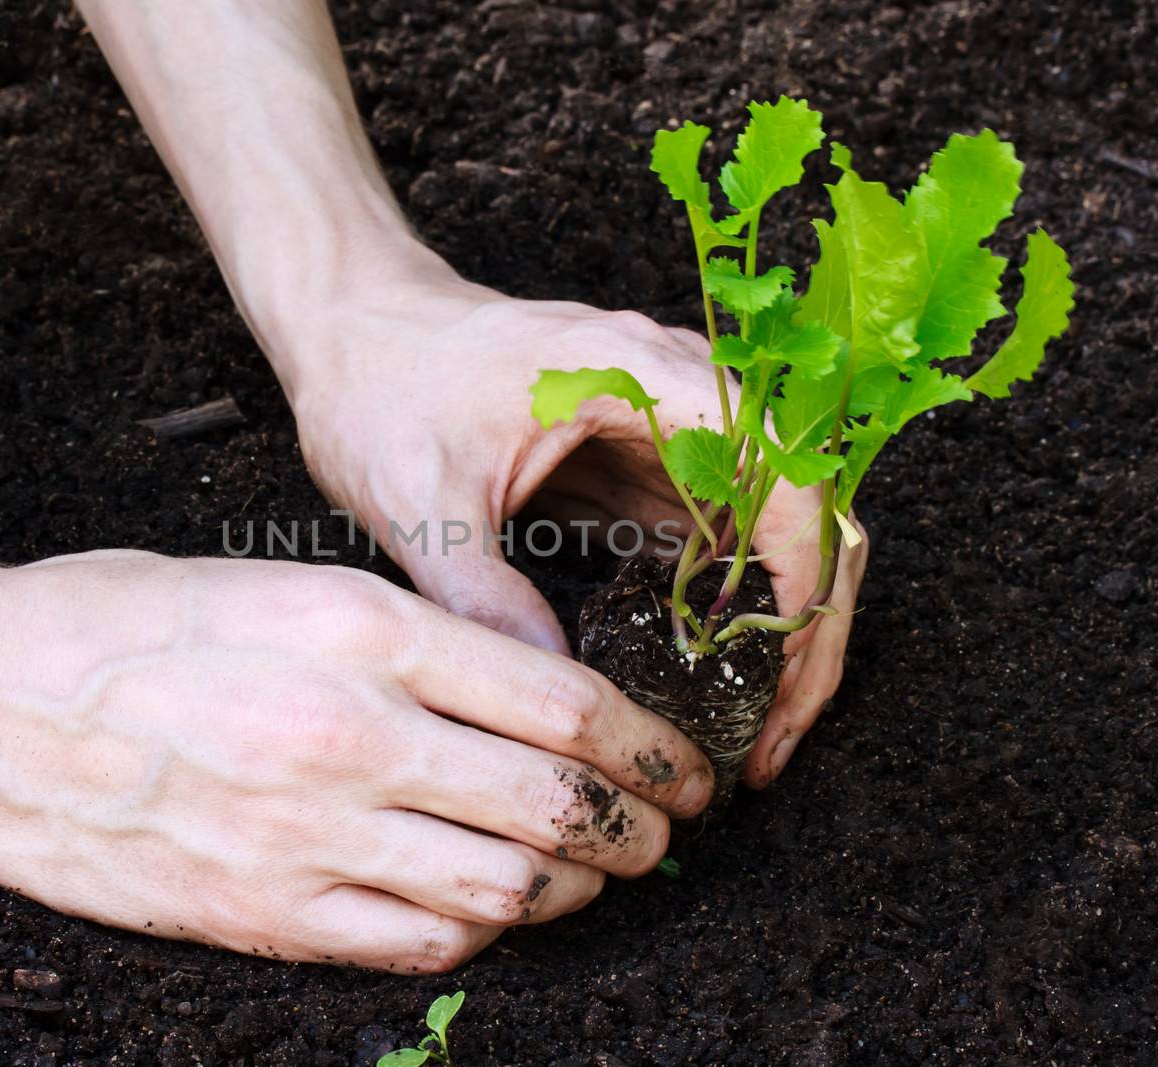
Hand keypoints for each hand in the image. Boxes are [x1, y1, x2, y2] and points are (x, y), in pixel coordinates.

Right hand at [0, 553, 714, 970]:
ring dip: (572, 886)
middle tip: (665, 829)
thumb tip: (528, 700)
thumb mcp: (282, 585)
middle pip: (556, 804)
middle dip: (640, 826)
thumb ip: (412, 640)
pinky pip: (417, 940)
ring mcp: (307, 833)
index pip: (564, 703)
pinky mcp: (262, 910)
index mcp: (364, 630)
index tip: (685, 765)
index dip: (652, 745)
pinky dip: (481, 929)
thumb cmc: (128, 621)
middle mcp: (352, 734)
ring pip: (505, 886)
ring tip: (590, 873)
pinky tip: (490, 908)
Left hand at [281, 270, 868, 787]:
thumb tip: (558, 695)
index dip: (801, 576)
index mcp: (638, 372)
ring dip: (772, 629)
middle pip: (797, 510)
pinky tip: (702, 682)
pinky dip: (724, 614)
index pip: (778, 470)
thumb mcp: (419, 498)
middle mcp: (675, 391)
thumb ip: (482, 593)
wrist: (352, 332)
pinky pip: (715, 541)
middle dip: (805, 628)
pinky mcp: (644, 462)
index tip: (781, 672)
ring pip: (767, 534)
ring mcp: (667, 428)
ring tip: (752, 732)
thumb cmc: (381, 385)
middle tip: (773, 737)